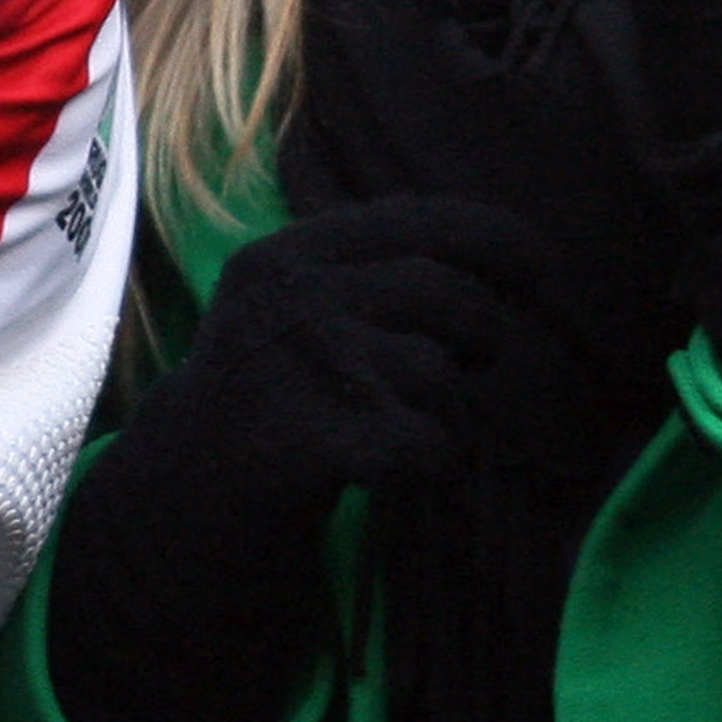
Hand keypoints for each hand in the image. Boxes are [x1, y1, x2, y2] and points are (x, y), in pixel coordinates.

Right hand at [46, 197, 550, 721]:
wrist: (182, 500)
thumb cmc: (264, 394)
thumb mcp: (288, 305)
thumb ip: (367, 269)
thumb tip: (500, 252)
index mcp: (287, 255)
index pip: (415, 221)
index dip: (490, 238)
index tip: (539, 264)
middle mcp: (291, 297)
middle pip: (442, 293)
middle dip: (484, 329)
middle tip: (483, 356)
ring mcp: (302, 367)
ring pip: (439, 371)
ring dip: (451, 405)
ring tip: (413, 419)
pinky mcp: (315, 440)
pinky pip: (428, 442)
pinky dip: (434, 458)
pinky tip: (401, 464)